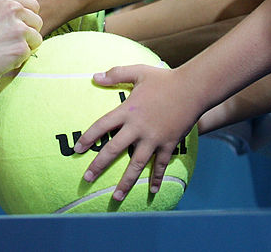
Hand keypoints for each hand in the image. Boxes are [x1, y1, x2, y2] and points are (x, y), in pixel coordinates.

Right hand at [0, 0, 41, 79]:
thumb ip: (3, 5)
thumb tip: (16, 7)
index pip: (33, 6)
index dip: (27, 18)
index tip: (18, 25)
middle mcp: (15, 8)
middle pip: (37, 21)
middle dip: (28, 32)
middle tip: (11, 39)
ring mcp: (20, 28)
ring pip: (36, 38)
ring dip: (24, 45)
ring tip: (5, 47)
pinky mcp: (21, 47)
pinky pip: (29, 53)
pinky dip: (19, 57)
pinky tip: (3, 56)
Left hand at [73, 64, 195, 200]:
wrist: (193, 89)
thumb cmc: (164, 79)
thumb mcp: (138, 72)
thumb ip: (115, 74)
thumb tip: (94, 76)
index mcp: (127, 110)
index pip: (101, 126)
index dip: (88, 138)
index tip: (77, 150)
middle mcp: (137, 127)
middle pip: (113, 150)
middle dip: (98, 166)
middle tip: (86, 179)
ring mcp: (153, 138)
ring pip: (136, 164)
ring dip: (125, 182)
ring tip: (116, 197)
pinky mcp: (168, 144)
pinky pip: (160, 164)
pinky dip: (156, 178)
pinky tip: (151, 190)